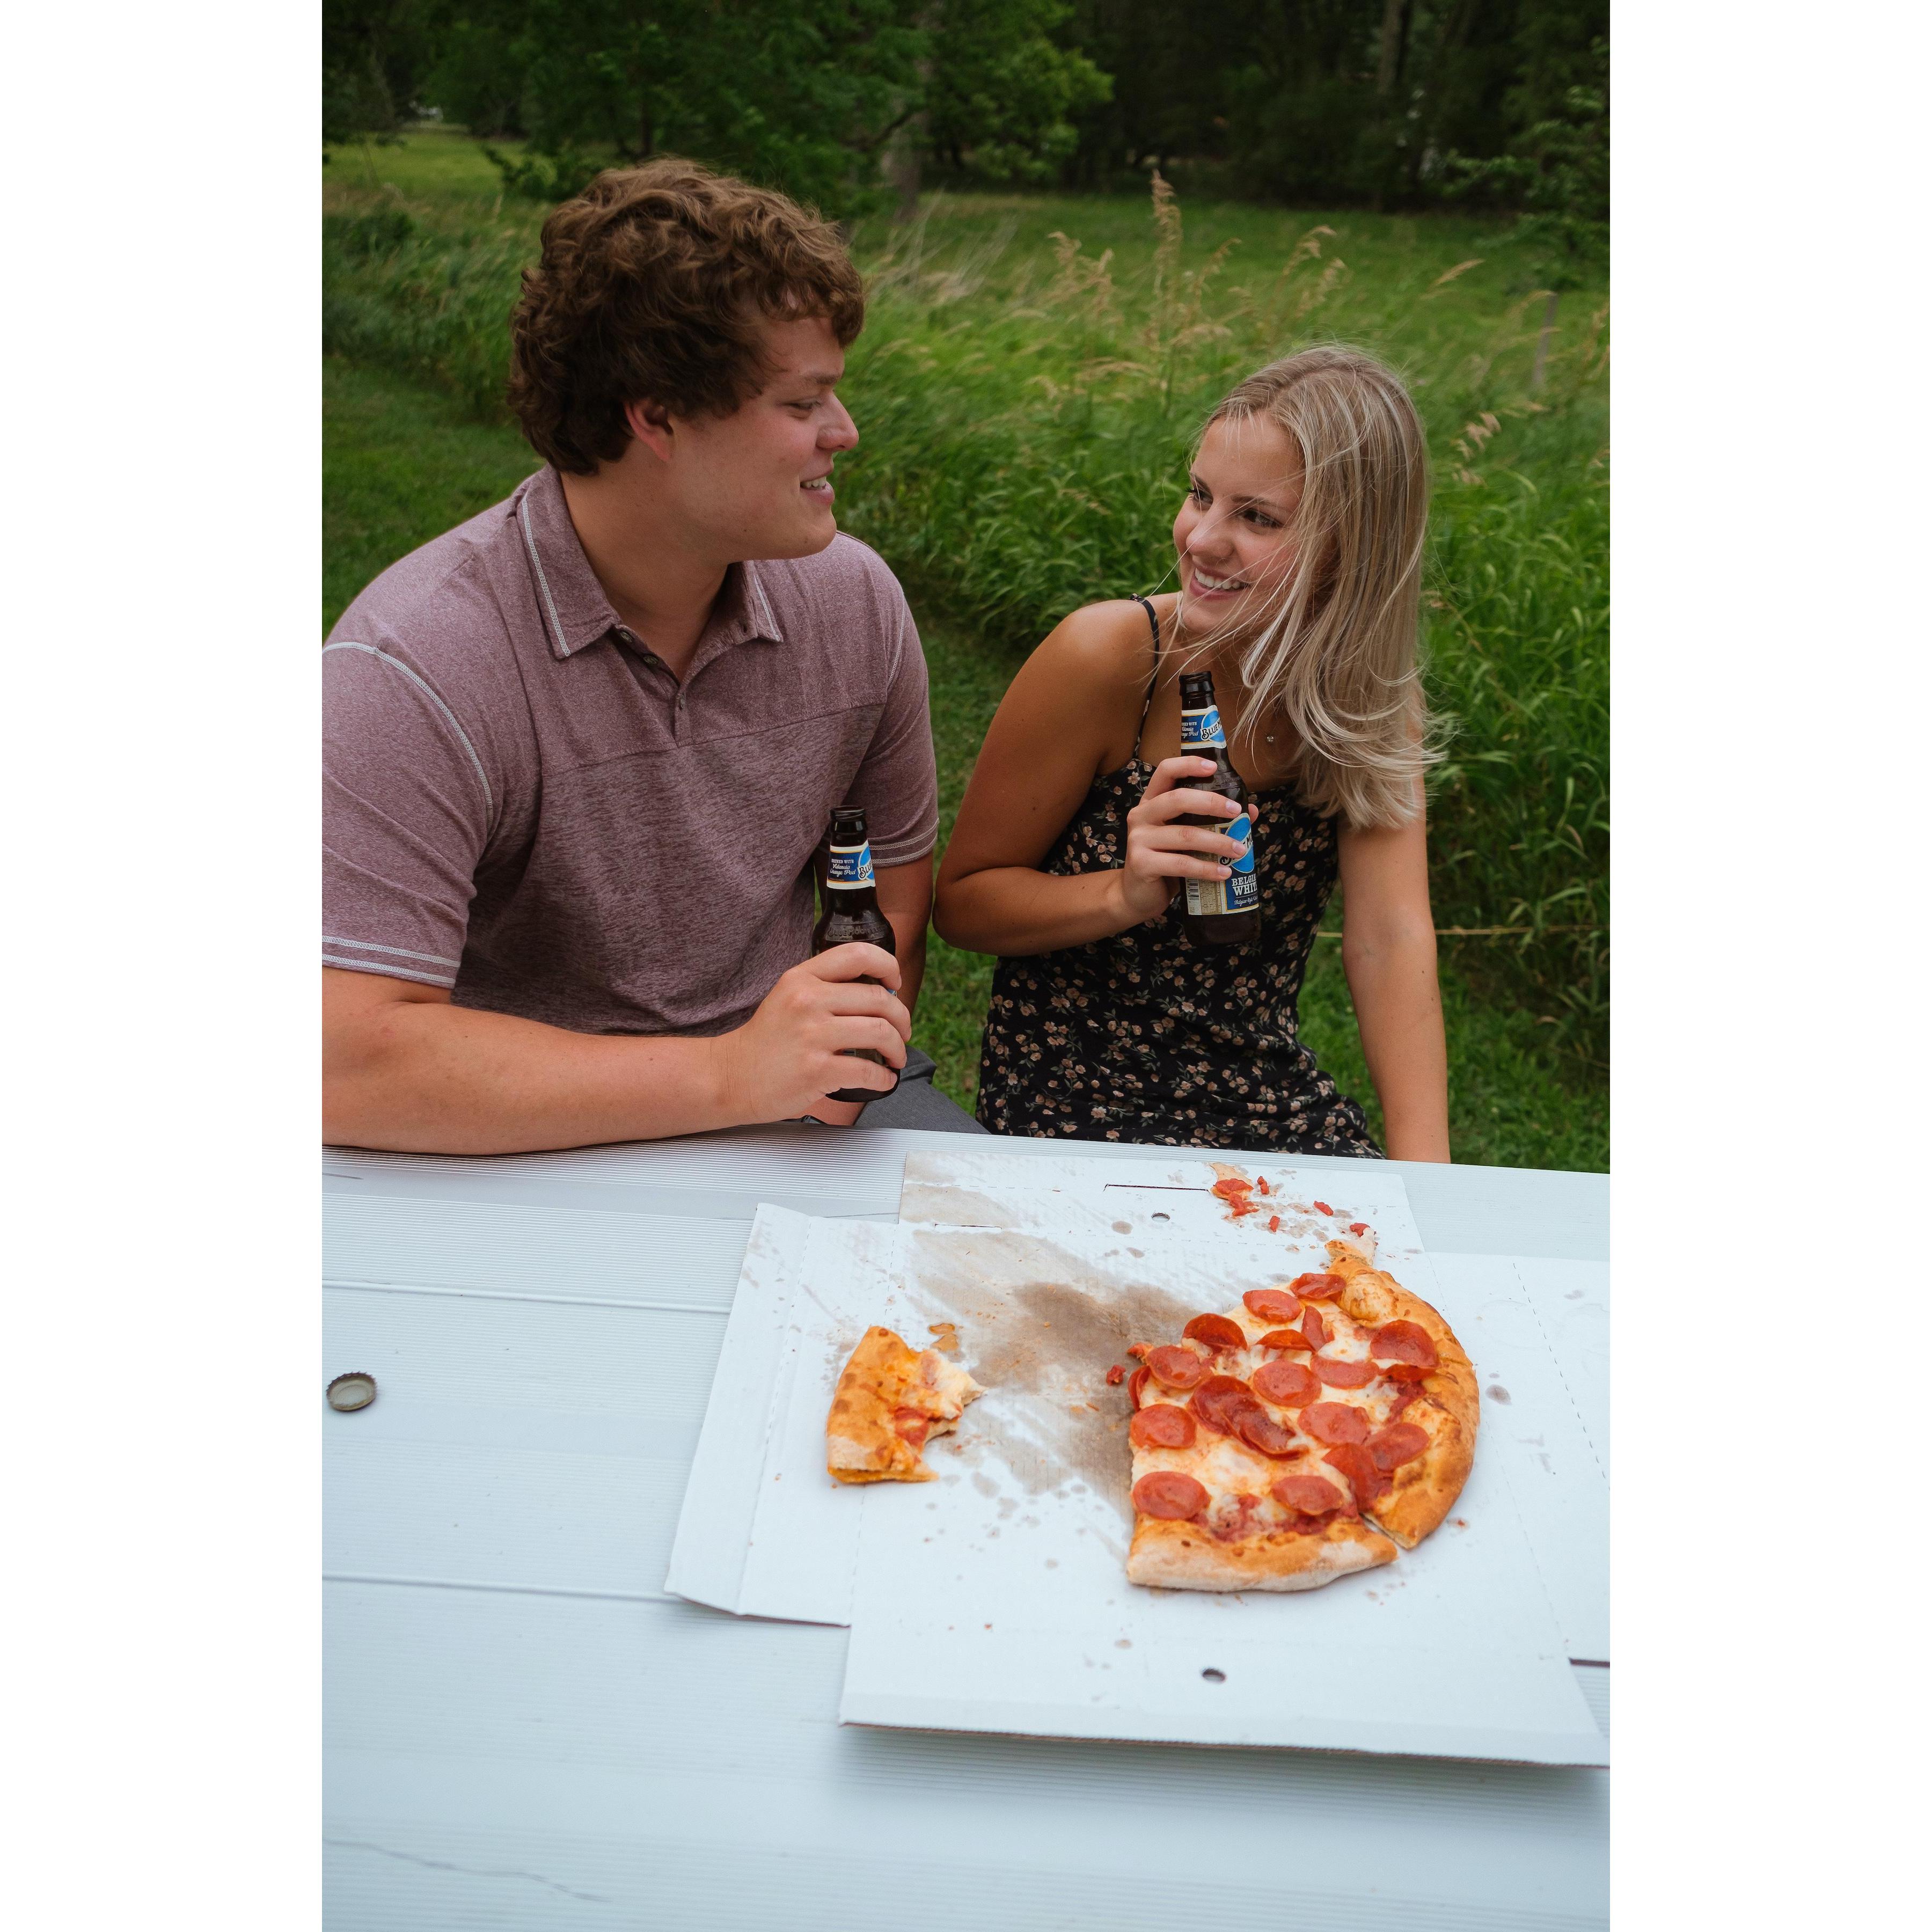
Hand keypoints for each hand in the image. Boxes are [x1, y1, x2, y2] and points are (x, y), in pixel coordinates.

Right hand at [714, 944, 911, 1126]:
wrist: (729, 1076)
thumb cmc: (765, 1041)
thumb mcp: (787, 997)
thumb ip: (824, 989)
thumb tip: (878, 993)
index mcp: (802, 978)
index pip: (858, 954)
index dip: (888, 965)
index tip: (895, 983)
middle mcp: (807, 1001)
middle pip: (878, 998)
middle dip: (901, 1018)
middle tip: (902, 1032)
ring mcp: (811, 1036)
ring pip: (880, 1032)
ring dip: (897, 1048)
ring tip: (895, 1057)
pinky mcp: (815, 1070)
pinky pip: (868, 1070)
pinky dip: (885, 1077)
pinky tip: (884, 1079)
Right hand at [1116, 756, 1256, 924]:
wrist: (1137, 895)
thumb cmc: (1165, 861)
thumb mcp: (1186, 838)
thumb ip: (1212, 821)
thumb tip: (1250, 811)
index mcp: (1152, 802)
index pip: (1166, 771)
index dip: (1188, 765)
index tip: (1213, 767)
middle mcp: (1141, 815)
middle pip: (1177, 799)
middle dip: (1212, 803)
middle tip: (1237, 813)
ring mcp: (1138, 839)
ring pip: (1185, 835)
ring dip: (1217, 842)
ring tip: (1240, 850)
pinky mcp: (1141, 864)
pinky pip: (1181, 864)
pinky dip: (1207, 869)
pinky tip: (1224, 873)